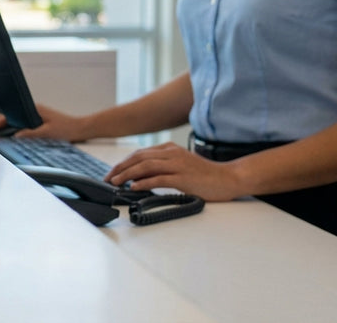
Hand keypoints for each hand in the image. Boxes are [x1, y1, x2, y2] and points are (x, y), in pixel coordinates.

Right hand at [0, 104, 91, 141]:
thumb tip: (16, 136)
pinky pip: (22, 123)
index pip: (12, 113)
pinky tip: (10, 133)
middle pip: (12, 115)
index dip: (0, 120)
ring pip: (17, 119)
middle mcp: (34, 111)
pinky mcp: (39, 121)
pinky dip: (14, 127)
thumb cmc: (68, 128)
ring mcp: (36, 115)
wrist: (81, 129)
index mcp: (34, 109)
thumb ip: (31, 134)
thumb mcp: (48, 133)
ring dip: (6, 124)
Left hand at [105, 142, 242, 200]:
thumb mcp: (181, 165)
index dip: (123, 163)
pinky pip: (159, 178)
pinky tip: (134, 187)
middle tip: (108, 178)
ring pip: (146, 166)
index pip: (139, 153)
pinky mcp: (184, 178)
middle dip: (120, 168)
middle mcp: (172, 154)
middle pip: (138, 157)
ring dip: (127, 174)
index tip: (112, 173)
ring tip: (116, 182)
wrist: (229, 178)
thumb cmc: (205, 175)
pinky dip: (144, 182)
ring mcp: (178, 165)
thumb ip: (162, 166)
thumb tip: (139, 176)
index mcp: (169, 149)